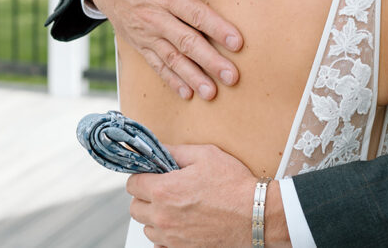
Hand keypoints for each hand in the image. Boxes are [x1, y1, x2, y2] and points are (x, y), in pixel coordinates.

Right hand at [89, 0, 241, 99]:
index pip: (196, 15)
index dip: (218, 29)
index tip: (238, 43)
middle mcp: (157, 18)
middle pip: (187, 42)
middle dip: (210, 61)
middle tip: (231, 76)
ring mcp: (147, 35)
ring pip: (172, 59)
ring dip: (193, 77)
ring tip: (211, 92)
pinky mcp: (140, 46)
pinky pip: (157, 66)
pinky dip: (172, 81)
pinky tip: (187, 93)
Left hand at [126, 145, 287, 246]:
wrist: (255, 214)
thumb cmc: (233, 184)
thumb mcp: (206, 155)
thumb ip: (176, 151)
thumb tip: (159, 150)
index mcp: (164, 190)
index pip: (132, 184)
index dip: (142, 176)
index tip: (151, 175)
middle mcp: (162, 216)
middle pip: (135, 208)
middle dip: (145, 197)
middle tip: (163, 190)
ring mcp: (171, 236)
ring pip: (147, 227)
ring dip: (155, 217)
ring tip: (175, 207)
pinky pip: (160, 244)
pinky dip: (166, 235)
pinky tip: (181, 224)